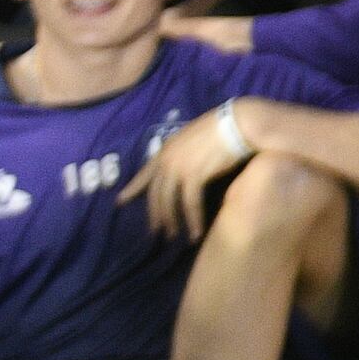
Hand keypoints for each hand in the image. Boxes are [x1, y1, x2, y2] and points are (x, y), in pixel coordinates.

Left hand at [137, 99, 258, 239]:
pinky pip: (190, 203)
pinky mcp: (194, 175)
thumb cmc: (222, 128)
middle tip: (156, 231)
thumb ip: (183, 153)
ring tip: (173, 236)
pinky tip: (195, 231)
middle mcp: (167, 160)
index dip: (132, 188)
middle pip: (155, 193)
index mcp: (165, 150)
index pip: (144, 173)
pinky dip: (193, 219)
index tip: (120, 201)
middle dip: (155, 214)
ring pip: (169, 201)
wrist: (238, 123)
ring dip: (171, 221)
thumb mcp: (193, 139)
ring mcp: (179, 168)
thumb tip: (184, 167)